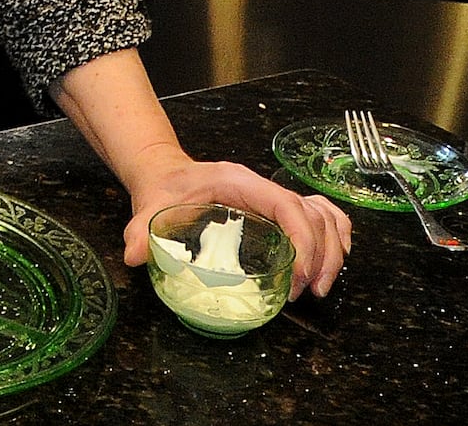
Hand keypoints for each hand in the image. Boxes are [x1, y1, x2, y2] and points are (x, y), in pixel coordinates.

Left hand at [121, 153, 351, 299]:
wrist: (165, 174)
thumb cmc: (164, 188)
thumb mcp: (150, 205)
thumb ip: (139, 229)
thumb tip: (133, 255)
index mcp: (240, 183)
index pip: (287, 205)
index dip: (302, 239)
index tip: (296, 276)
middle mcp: (263, 187)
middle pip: (314, 214)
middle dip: (320, 255)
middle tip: (307, 293)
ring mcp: (273, 197)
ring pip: (324, 215)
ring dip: (331, 251)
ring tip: (318, 287)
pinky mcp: (278, 208)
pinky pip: (321, 214)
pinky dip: (334, 236)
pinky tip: (330, 261)